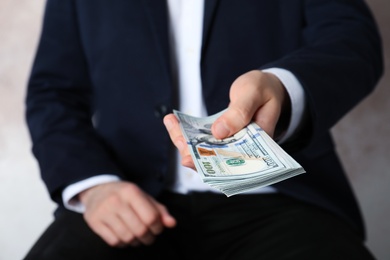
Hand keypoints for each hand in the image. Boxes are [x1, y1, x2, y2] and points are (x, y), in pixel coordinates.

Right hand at [79, 181, 175, 246]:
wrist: (97, 190)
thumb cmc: (125, 196)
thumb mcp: (143, 197)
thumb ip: (159, 210)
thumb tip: (172, 224)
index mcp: (131, 192)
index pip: (151, 217)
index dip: (158, 227)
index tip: (157, 228)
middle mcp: (116, 200)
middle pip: (140, 230)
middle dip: (148, 238)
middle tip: (149, 237)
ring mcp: (103, 211)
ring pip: (127, 238)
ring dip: (136, 242)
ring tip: (138, 238)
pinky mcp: (94, 222)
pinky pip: (114, 241)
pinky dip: (123, 244)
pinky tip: (125, 237)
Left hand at [163, 70, 288, 169]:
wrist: (266, 87)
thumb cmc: (264, 89)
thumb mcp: (254, 94)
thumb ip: (240, 112)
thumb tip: (219, 132)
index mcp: (260, 146)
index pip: (234, 164)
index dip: (211, 166)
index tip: (190, 159)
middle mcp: (245, 150)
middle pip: (216, 161)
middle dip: (192, 153)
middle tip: (178, 137)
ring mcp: (232, 145)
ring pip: (207, 151)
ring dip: (186, 141)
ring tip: (172, 123)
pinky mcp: (223, 138)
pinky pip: (204, 140)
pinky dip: (189, 133)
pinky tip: (175, 121)